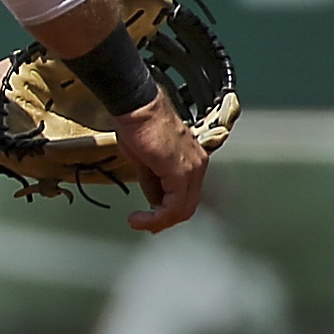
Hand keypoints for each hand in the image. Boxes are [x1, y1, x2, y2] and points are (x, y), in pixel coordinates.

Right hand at [113, 94, 207, 233]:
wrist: (136, 109)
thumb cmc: (138, 125)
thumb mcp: (145, 162)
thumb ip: (153, 182)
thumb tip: (153, 198)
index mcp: (191, 161)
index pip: (185, 197)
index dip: (165, 212)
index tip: (147, 218)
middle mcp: (197, 165)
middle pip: (187, 207)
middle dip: (163, 221)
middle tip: (143, 225)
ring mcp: (192, 168)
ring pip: (182, 209)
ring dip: (158, 221)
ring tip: (138, 221)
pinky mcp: (181, 172)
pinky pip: (174, 205)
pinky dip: (157, 216)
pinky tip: (141, 216)